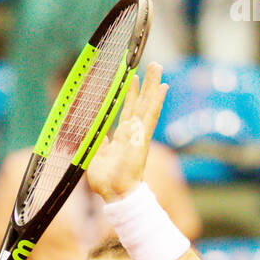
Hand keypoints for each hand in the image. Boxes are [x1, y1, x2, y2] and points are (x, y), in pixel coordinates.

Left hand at [86, 62, 167, 202]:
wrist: (115, 193)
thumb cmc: (106, 181)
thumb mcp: (95, 156)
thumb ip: (98, 143)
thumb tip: (99, 134)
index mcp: (122, 137)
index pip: (127, 111)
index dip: (130, 95)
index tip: (133, 80)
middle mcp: (132, 132)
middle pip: (141, 103)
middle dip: (147, 84)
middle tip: (154, 66)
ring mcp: (139, 133)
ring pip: (148, 104)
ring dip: (154, 85)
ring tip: (159, 67)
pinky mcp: (143, 137)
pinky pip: (151, 116)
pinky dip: (157, 101)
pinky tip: (164, 87)